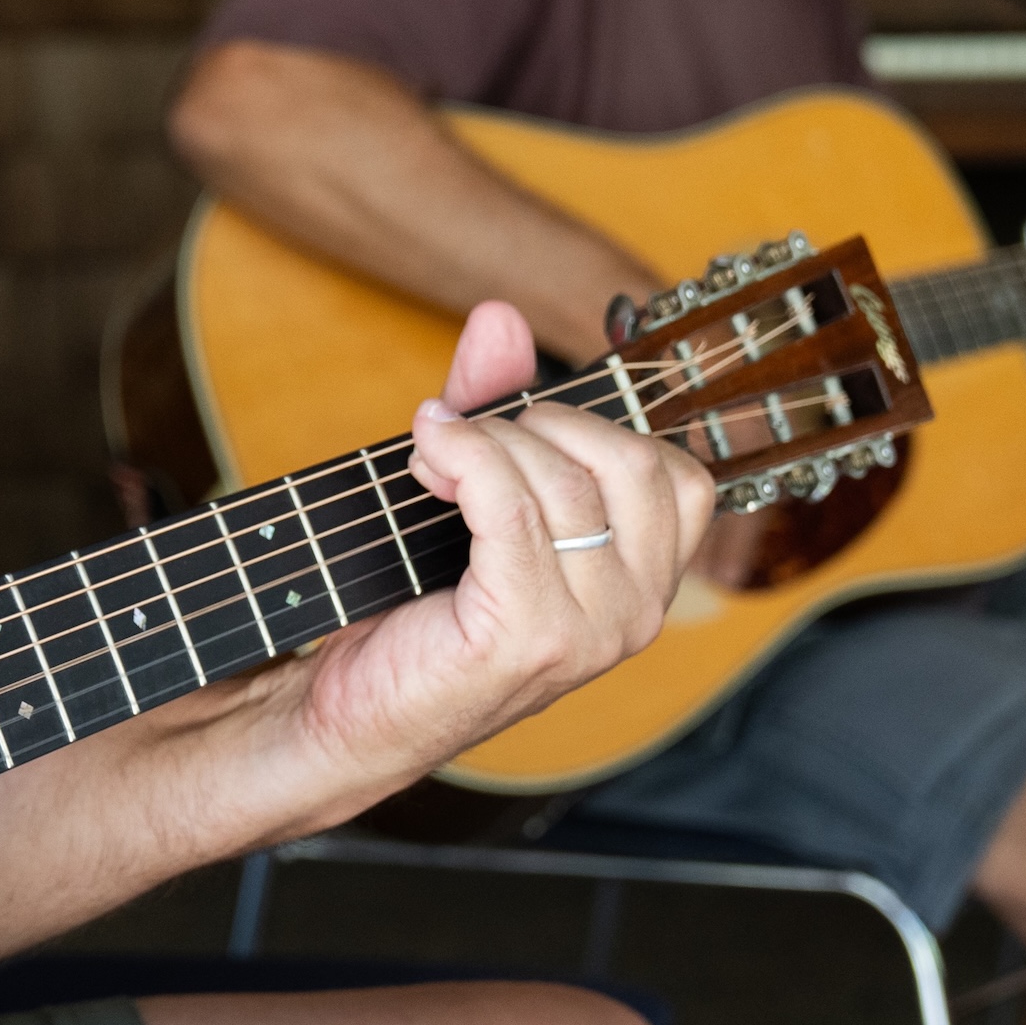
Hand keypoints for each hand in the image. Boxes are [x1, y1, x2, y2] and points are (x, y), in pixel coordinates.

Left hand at [271, 303, 710, 790]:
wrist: (345, 709)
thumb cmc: (414, 606)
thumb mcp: (470, 489)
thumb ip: (493, 404)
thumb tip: (499, 315)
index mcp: (643, 587)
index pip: (679, 476)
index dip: (597, 427)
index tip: (519, 431)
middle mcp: (636, 617)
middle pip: (630, 462)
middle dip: (538, 425)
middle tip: (465, 441)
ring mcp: (590, 634)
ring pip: (564, 481)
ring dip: (484, 443)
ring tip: (429, 458)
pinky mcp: (529, 638)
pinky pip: (512, 509)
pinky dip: (464, 461)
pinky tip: (425, 459)